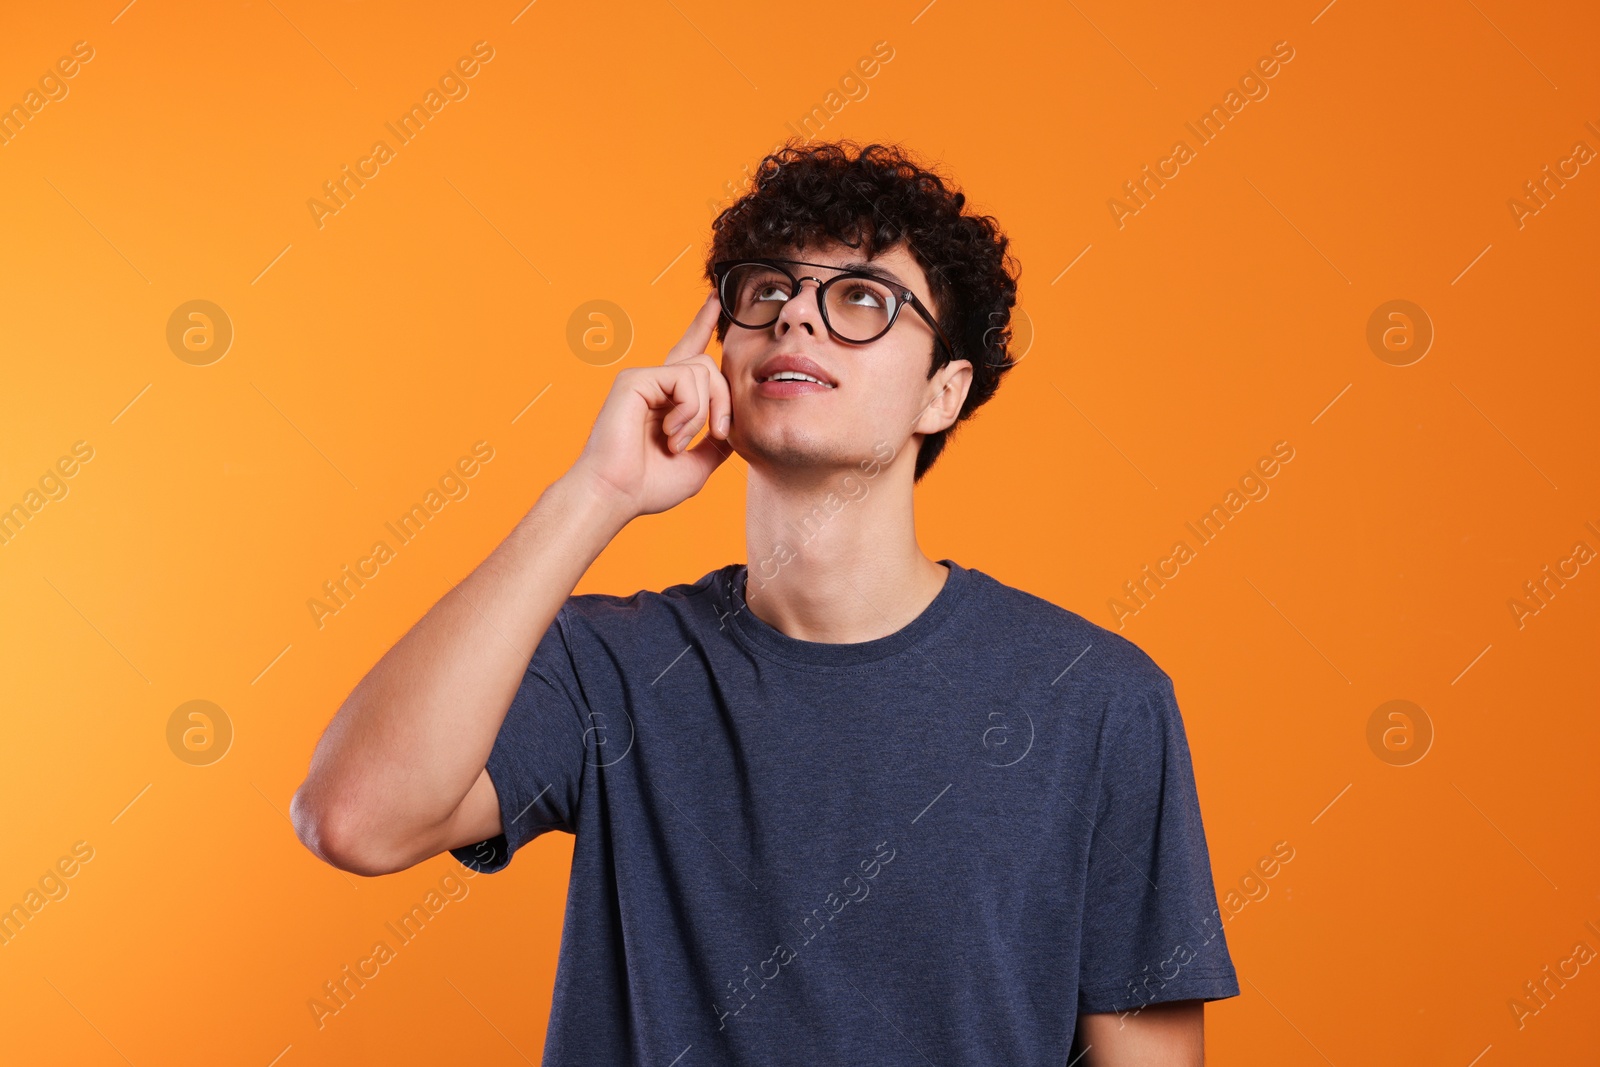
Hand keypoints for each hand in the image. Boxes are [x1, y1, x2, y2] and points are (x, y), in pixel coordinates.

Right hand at [568, 293, 733, 518]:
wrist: (616, 496)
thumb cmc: (647, 486)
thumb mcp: (697, 463)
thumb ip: (716, 441)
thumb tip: (735, 429)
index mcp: (666, 399)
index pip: (689, 355)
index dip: (703, 326)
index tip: (716, 301)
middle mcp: (654, 383)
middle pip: (708, 365)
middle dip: (724, 401)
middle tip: (720, 434)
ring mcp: (643, 378)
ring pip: (702, 370)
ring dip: (702, 413)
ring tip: (677, 441)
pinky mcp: (635, 379)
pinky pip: (684, 378)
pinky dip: (688, 410)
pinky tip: (670, 432)